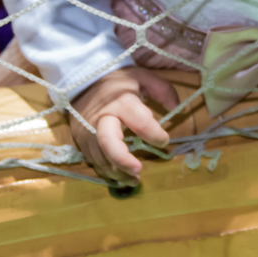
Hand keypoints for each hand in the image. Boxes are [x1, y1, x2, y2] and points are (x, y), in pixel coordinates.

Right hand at [69, 67, 178, 184]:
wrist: (82, 78)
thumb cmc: (117, 80)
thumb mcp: (142, 76)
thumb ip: (162, 90)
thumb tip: (177, 108)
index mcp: (122, 101)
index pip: (141, 122)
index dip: (155, 135)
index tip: (164, 141)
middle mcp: (103, 118)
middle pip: (109, 143)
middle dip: (124, 161)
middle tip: (138, 170)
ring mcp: (88, 130)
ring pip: (100, 157)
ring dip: (117, 172)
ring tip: (134, 180)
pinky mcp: (80, 139)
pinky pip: (92, 160)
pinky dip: (106, 171)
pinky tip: (120, 176)